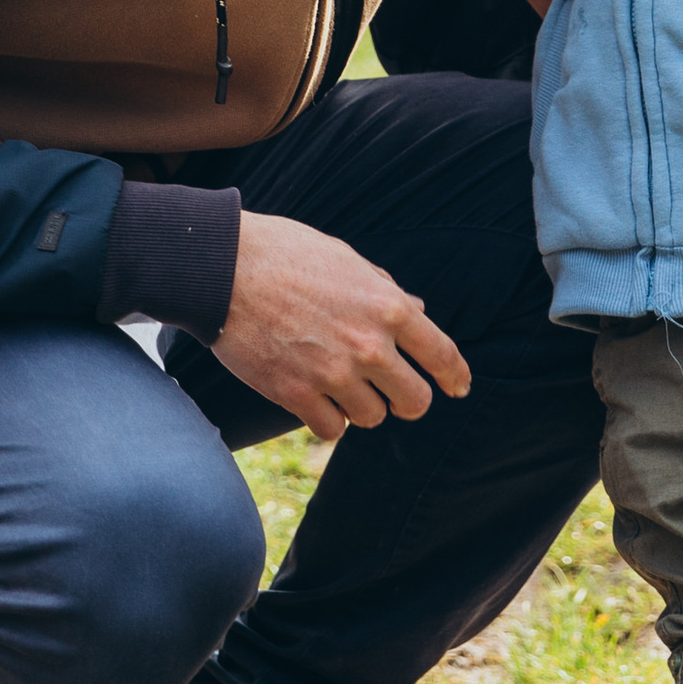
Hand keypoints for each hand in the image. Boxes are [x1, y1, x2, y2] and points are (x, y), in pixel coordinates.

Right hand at [209, 212, 470, 442]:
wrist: (223, 267)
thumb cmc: (287, 254)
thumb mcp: (347, 260)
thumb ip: (386, 291)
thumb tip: (419, 313)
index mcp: (388, 306)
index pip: (441, 355)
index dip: (456, 377)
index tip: (458, 388)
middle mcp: (369, 345)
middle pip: (414, 401)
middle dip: (407, 400)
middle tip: (394, 394)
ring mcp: (333, 373)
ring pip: (372, 418)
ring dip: (363, 406)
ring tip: (343, 385)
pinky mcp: (296, 394)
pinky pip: (332, 429)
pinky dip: (329, 419)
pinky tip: (318, 398)